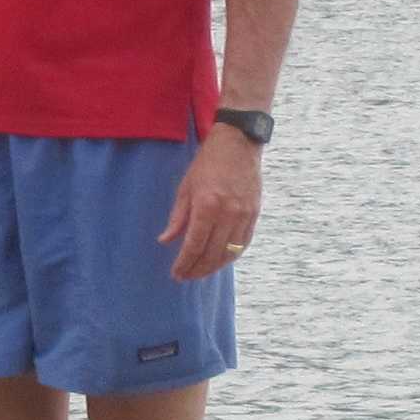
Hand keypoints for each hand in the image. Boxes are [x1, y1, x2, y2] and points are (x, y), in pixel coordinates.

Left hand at [157, 126, 261, 279]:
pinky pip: (243, 243)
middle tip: (186, 276)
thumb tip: (165, 241)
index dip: (184, 263)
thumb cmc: (207, 163)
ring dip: (214, 267)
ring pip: (229, 253)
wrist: (238, 143)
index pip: (194, 245)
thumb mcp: (186, 187)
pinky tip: (220, 260)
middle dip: (197, 269)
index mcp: (207, 206)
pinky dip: (231, 256)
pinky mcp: (254, 214)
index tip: (176, 273)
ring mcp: (244, 215)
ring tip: (200, 272)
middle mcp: (228, 214)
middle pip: (212, 254)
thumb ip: (178, 218)